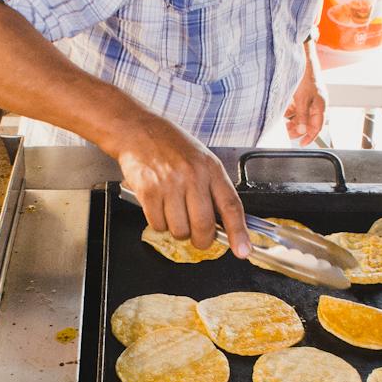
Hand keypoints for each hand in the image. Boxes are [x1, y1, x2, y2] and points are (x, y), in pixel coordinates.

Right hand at [111, 117, 250, 257]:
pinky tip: (159, 208)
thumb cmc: (171, 145)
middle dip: (202, 240)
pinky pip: (158, 225)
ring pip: (180, 230)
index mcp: (211, 168)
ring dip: (178, 231)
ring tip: (174, 214)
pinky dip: (160, 224)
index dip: (238, 232)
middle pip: (204, 225)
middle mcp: (192, 176)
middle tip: (199, 239)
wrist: (138, 130)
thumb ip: (213, 188)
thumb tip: (224, 224)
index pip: (231, 206)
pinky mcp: (149, 191)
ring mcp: (170, 184)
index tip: (243, 250)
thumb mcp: (201, 159)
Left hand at [284, 74, 325, 146]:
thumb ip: (302, 116)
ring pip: (300, 116)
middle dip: (297, 129)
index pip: (317, 127)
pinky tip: (282, 112)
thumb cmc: (306, 78)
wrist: (302, 61)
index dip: (310, 137)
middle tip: (287, 133)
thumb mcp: (303, 100)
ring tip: (283, 124)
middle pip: (307, 123)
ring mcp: (309, 100)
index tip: (301, 144)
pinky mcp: (301, 96)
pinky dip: (289, 112)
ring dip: (292, 120)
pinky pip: (295, 108)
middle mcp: (315, 105)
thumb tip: (302, 131)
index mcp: (320, 107)